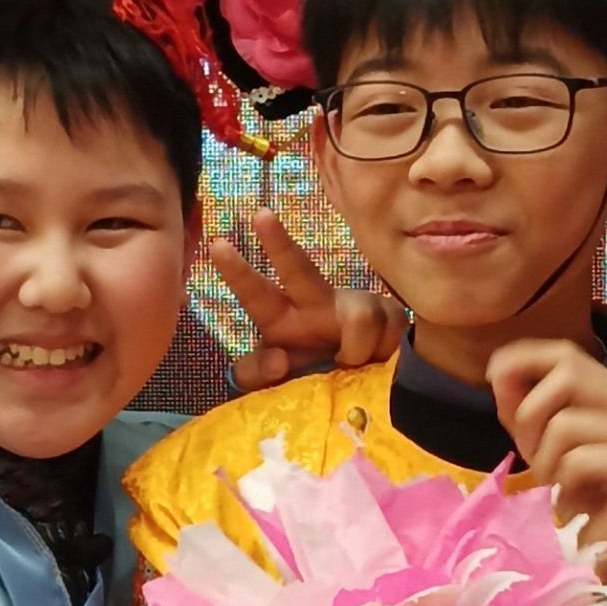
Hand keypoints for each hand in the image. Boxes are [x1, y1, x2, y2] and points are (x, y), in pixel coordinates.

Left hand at [217, 211, 403, 391]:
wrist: (370, 389)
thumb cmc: (316, 380)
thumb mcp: (279, 386)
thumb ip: (260, 377)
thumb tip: (279, 359)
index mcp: (280, 320)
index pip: (254, 294)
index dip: (237, 271)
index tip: (216, 245)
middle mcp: (314, 303)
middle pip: (297, 268)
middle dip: (278, 243)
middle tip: (260, 216)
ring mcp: (355, 304)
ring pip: (359, 316)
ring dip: (358, 351)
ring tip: (355, 366)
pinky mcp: (390, 314)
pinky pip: (386, 333)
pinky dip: (381, 354)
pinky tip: (380, 358)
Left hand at [486, 340, 606, 605]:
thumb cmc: (584, 502)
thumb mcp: (546, 446)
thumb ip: (524, 407)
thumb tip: (498, 369)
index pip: (566, 352)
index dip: (523, 358)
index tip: (493, 379)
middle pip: (567, 372)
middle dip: (530, 412)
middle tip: (530, 453)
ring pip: (565, 422)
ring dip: (545, 460)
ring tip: (558, 484)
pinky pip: (577, 459)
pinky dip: (563, 483)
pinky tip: (575, 500)